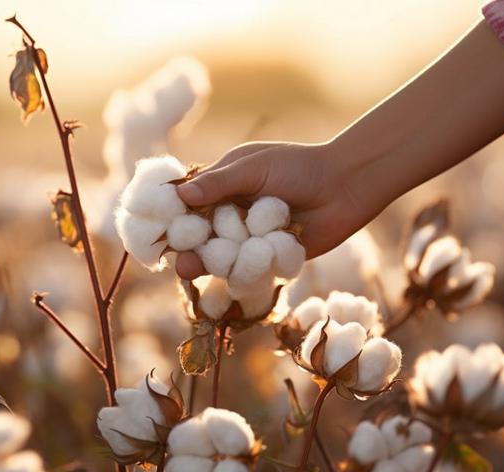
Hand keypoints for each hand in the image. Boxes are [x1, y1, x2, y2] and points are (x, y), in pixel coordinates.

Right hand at [175, 141, 378, 278]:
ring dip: (211, 263)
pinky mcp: (267, 260)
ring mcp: (247, 241)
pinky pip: (250, 271)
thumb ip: (219, 182)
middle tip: (180, 259)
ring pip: (221, 259)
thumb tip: (180, 193)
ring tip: (193, 269)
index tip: (159, 229)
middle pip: (199, 238)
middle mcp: (230, 217)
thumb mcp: (254, 168)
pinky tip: (254, 260)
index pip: (187, 206)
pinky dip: (249, 268)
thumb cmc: (299, 167)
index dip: (172, 218)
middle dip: (188, 249)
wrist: (345, 186)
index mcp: (220, 188)